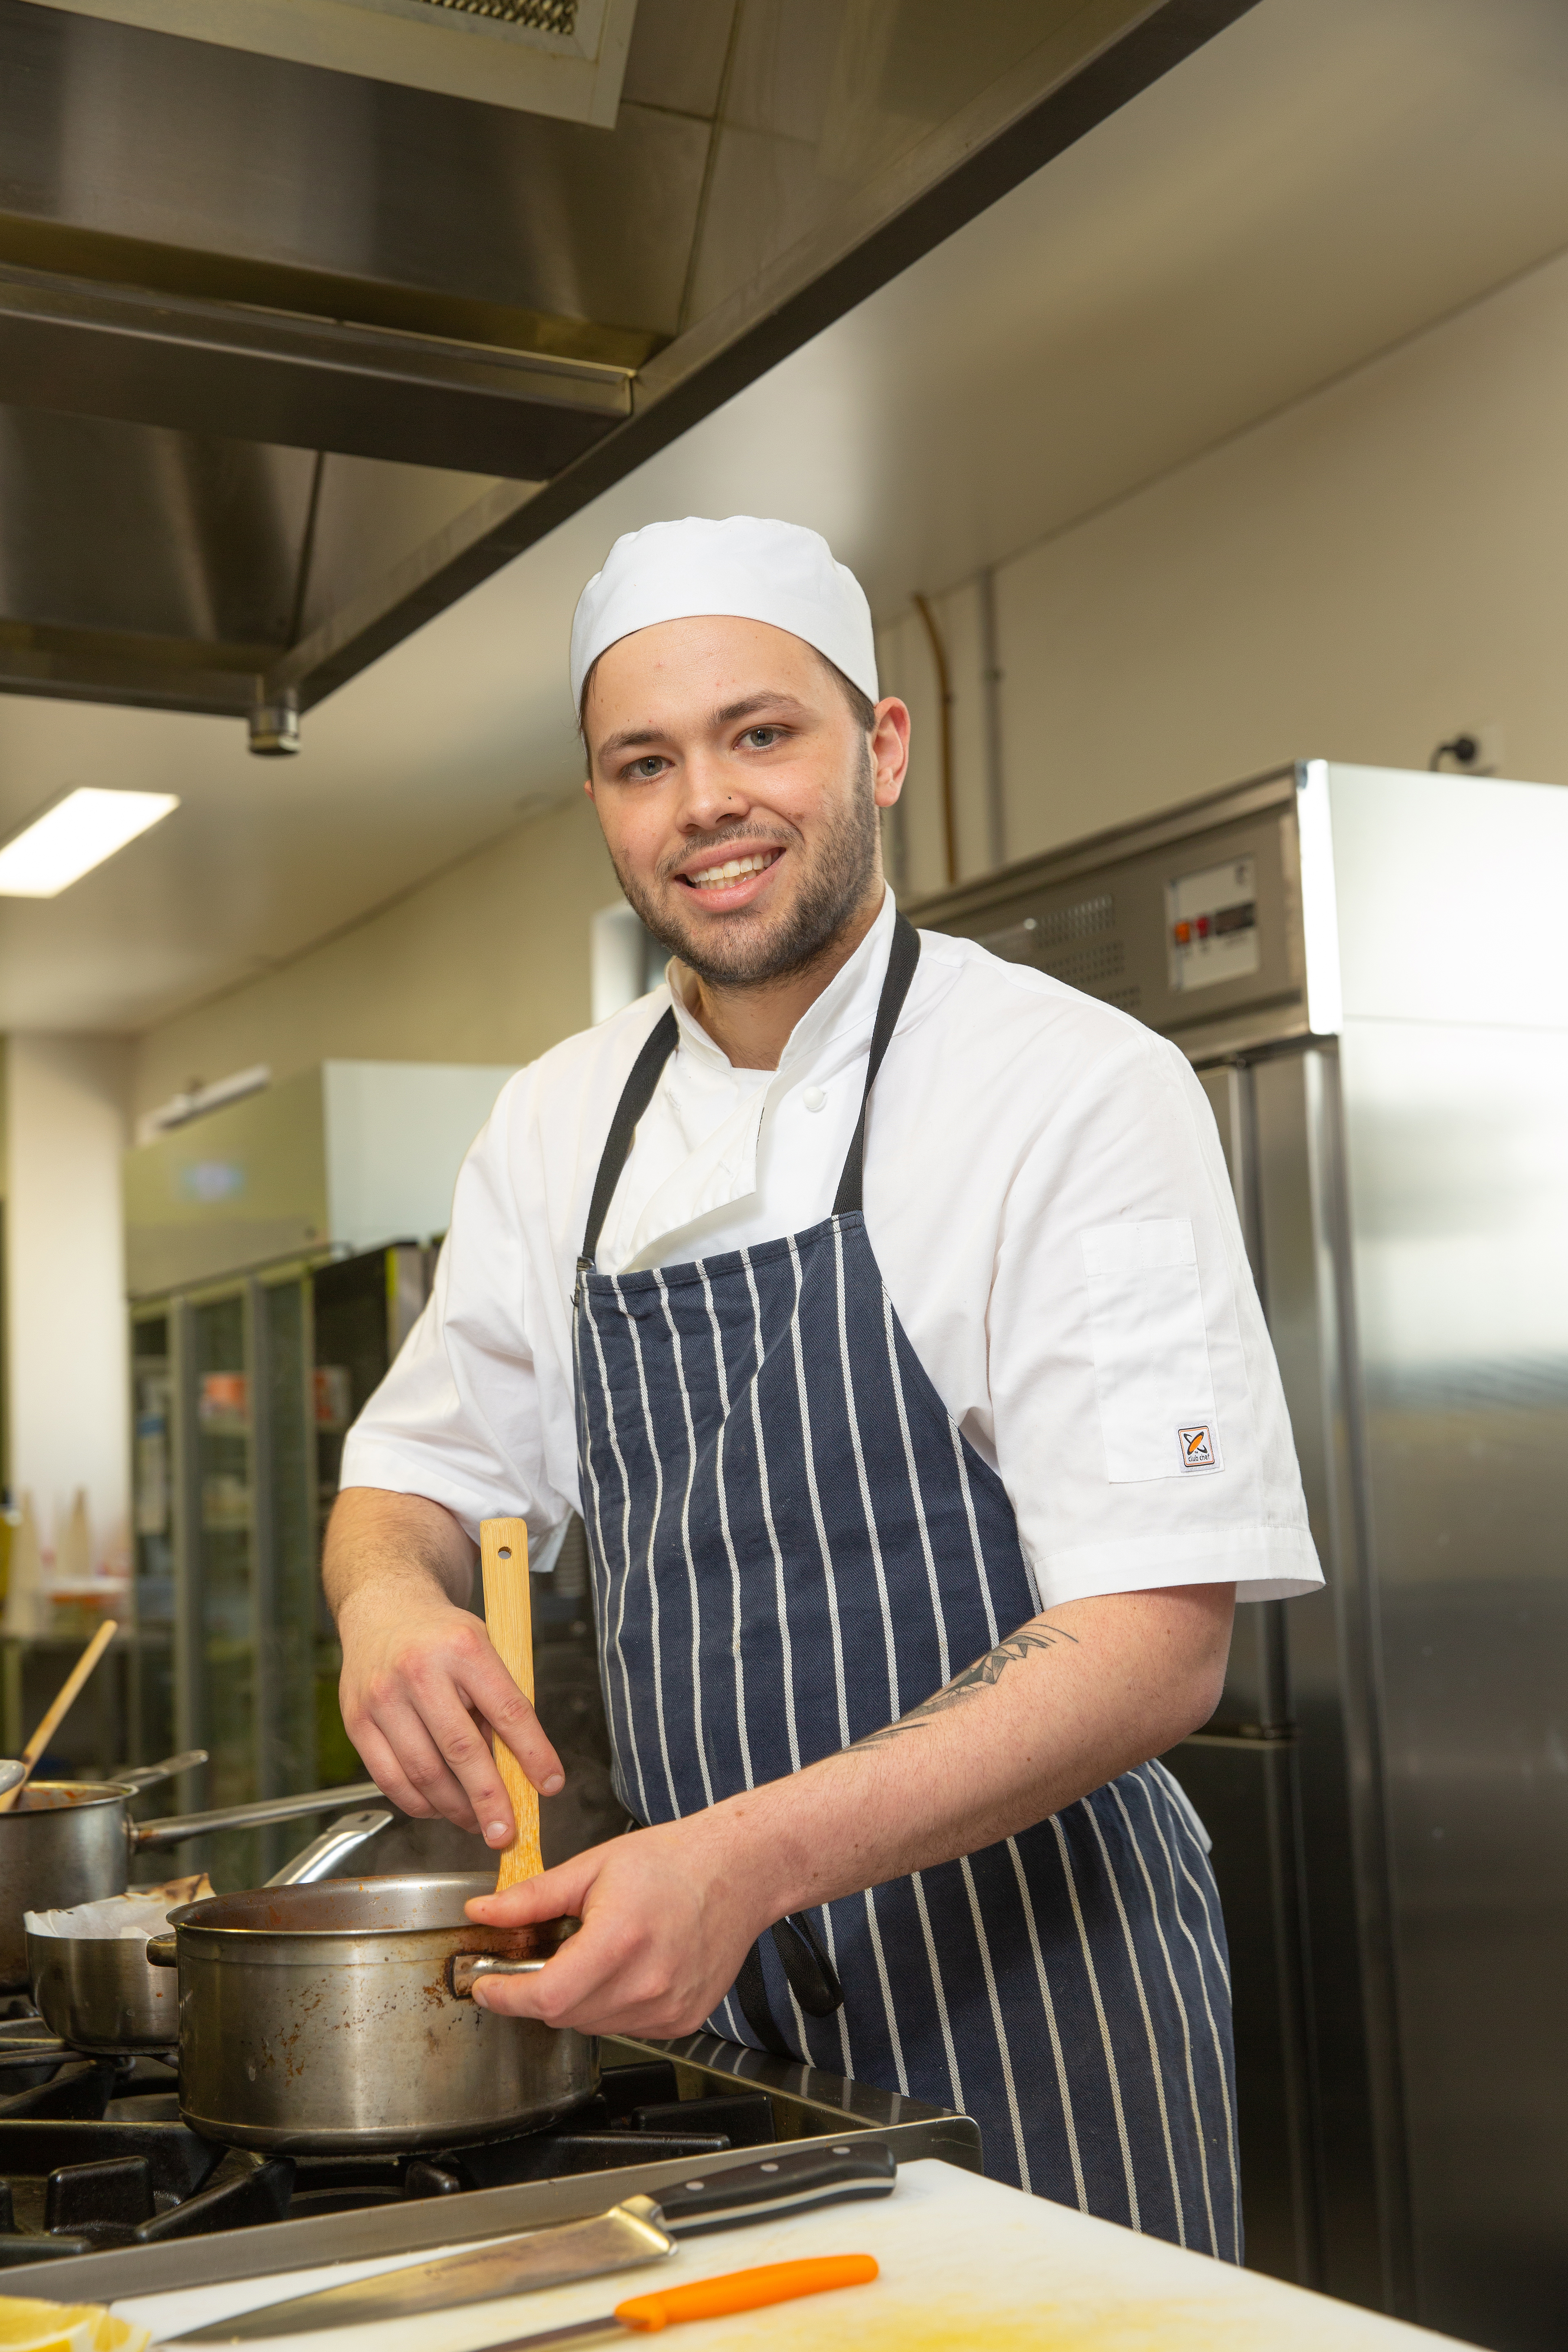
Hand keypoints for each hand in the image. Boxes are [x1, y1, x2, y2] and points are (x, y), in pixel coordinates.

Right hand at [337, 1579, 563, 1845]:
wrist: (383, 1609)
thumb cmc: (441, 1635)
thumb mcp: (484, 1648)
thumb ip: (499, 1702)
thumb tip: (517, 1768)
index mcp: (463, 1647)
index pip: (508, 1710)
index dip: (533, 1754)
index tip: (550, 1785)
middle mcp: (419, 1671)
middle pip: (462, 1751)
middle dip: (489, 1800)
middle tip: (505, 1832)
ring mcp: (383, 1698)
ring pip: (424, 1773)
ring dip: (454, 1808)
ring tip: (475, 1822)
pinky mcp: (357, 1721)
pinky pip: (390, 1779)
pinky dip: (418, 1803)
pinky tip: (439, 1808)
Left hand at [462, 1817, 771, 2035]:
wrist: (739, 1871)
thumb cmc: (671, 1861)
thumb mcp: (592, 1866)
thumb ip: (532, 1897)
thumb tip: (483, 1913)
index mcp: (619, 1940)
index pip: (545, 1996)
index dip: (507, 1997)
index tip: (486, 1986)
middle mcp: (647, 1982)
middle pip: (563, 2015)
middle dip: (538, 1991)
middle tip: (537, 1958)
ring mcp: (668, 2007)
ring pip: (591, 2024)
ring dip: (575, 2000)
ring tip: (593, 1954)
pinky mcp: (683, 2019)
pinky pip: (625, 2026)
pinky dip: (610, 2006)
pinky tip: (626, 1969)